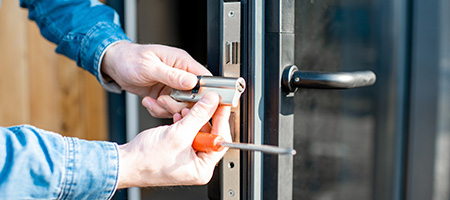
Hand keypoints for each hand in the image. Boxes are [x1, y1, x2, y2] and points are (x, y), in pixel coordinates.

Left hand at [101, 42, 210, 117]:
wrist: (115, 65)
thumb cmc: (130, 58)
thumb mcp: (150, 66)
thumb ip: (172, 75)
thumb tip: (192, 81)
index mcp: (182, 62)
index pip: (204, 79)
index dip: (203, 93)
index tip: (192, 102)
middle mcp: (181, 74)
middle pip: (194, 97)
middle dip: (179, 104)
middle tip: (164, 101)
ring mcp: (173, 86)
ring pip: (181, 106)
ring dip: (166, 108)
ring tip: (154, 101)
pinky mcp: (165, 95)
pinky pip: (169, 109)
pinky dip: (158, 110)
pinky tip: (149, 101)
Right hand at [116, 92, 231, 187]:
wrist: (125, 162)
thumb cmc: (146, 160)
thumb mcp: (178, 134)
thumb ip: (198, 115)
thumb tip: (212, 102)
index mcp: (203, 168)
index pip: (220, 140)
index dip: (221, 119)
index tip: (221, 104)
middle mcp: (197, 165)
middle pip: (210, 133)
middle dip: (203, 117)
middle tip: (203, 102)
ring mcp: (188, 157)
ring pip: (198, 130)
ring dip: (192, 117)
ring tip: (184, 110)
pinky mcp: (179, 150)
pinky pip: (187, 132)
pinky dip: (184, 122)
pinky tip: (178, 117)